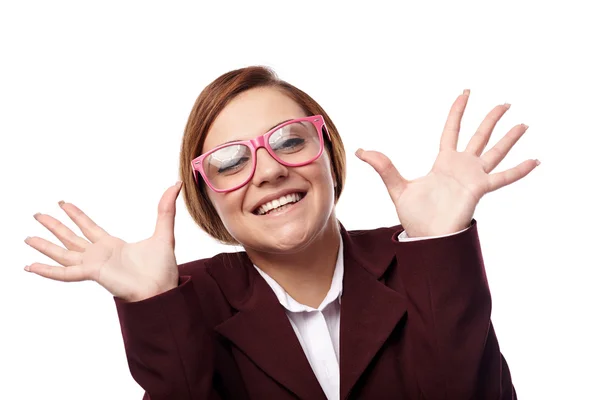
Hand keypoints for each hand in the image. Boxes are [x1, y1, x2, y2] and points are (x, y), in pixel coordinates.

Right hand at [24, 182, 183, 301]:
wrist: (162, 289)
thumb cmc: (163, 268)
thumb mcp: (164, 232)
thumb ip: (166, 208)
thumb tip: (176, 184)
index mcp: (113, 246)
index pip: (88, 227)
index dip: (75, 215)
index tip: (62, 203)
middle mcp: (100, 255)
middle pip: (70, 237)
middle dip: (54, 226)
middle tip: (37, 214)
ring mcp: (94, 265)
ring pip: (63, 253)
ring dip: (45, 246)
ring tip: (27, 237)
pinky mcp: (92, 274)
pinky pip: (65, 273)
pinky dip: (47, 270)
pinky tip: (30, 266)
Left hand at [356, 90, 538, 236]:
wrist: (426, 236)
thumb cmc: (414, 215)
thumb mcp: (397, 186)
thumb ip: (383, 167)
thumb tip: (361, 151)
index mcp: (444, 162)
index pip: (452, 130)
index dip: (458, 111)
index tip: (466, 93)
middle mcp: (462, 166)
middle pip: (479, 136)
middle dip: (491, 119)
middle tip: (505, 103)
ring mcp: (473, 177)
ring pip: (494, 151)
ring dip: (509, 138)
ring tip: (524, 124)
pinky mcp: (479, 189)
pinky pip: (503, 177)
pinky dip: (519, 170)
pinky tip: (535, 160)